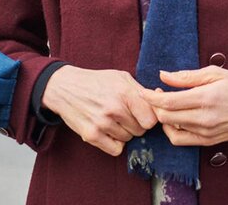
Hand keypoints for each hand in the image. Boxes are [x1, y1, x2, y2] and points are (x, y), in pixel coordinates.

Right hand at [41, 65, 157, 156]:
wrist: (66, 88)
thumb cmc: (98, 81)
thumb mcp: (122, 78)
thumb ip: (142, 91)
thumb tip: (160, 101)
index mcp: (125, 93)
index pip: (151, 119)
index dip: (151, 117)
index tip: (144, 114)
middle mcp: (114, 109)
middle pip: (141, 130)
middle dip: (137, 124)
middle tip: (127, 115)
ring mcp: (102, 124)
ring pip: (128, 138)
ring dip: (125, 132)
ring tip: (114, 120)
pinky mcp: (90, 135)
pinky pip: (116, 150)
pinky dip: (115, 143)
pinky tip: (110, 132)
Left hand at [140, 66, 227, 146]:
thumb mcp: (216, 73)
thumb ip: (188, 76)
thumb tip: (164, 75)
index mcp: (207, 98)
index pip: (168, 101)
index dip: (151, 96)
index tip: (143, 90)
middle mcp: (205, 118)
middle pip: (166, 117)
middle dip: (154, 106)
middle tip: (156, 94)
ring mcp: (206, 133)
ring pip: (170, 129)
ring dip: (163, 117)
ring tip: (166, 105)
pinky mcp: (208, 142)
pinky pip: (180, 139)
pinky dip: (172, 129)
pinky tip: (175, 118)